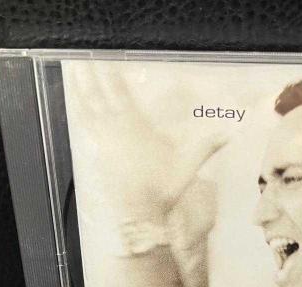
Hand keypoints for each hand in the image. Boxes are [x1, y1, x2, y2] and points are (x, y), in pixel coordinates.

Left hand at [65, 61, 224, 224]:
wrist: (140, 213)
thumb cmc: (163, 190)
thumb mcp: (187, 167)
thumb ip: (205, 147)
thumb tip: (228, 135)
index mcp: (137, 128)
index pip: (122, 94)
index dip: (112, 75)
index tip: (104, 59)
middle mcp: (117, 130)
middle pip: (101, 96)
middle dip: (91, 75)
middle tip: (81, 57)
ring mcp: (105, 142)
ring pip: (89, 108)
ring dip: (80, 89)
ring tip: (73, 71)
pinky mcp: (99, 154)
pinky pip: (85, 127)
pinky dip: (79, 112)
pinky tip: (74, 103)